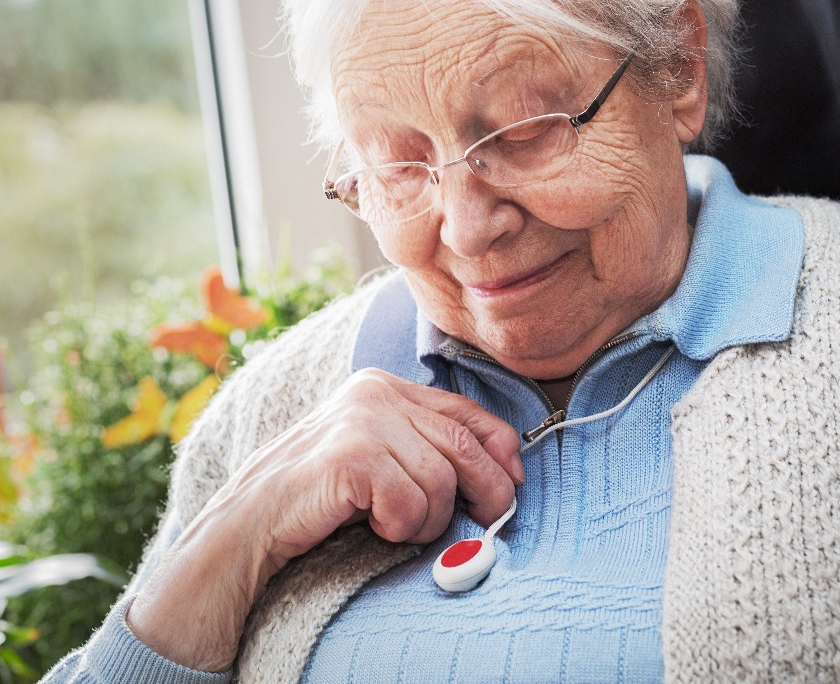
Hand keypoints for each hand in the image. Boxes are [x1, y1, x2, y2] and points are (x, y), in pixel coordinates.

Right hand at [127, 368, 523, 670]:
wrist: (252, 519)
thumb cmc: (323, 493)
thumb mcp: (380, 454)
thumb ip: (428, 447)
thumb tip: (503, 468)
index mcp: (384, 385)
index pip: (465, 411)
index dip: (500, 448)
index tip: (513, 480)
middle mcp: (375, 392)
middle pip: (462, 446)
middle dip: (486, 491)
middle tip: (485, 520)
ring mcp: (362, 420)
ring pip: (440, 482)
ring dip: (426, 519)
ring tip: (393, 523)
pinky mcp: (352, 454)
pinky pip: (411, 504)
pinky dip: (400, 527)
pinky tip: (372, 525)